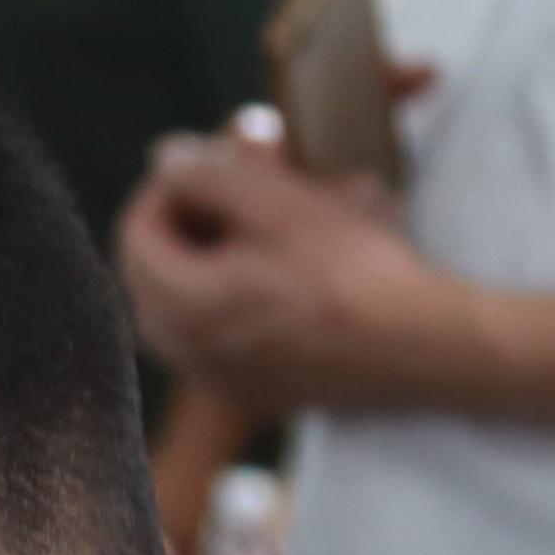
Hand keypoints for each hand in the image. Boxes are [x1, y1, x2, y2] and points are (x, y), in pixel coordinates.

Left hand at [115, 124, 485, 417]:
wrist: (420, 347)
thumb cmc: (350, 272)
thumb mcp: (275, 204)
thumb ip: (208, 177)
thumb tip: (168, 162)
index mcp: (179, 307)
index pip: (134, 233)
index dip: (164, 187)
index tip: (206, 164)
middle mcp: (185, 355)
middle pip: (154, 270)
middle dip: (190, 219)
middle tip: (233, 189)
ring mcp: (218, 380)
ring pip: (188, 301)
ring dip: (216, 254)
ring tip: (264, 223)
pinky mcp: (254, 392)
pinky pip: (221, 333)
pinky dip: (238, 293)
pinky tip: (283, 270)